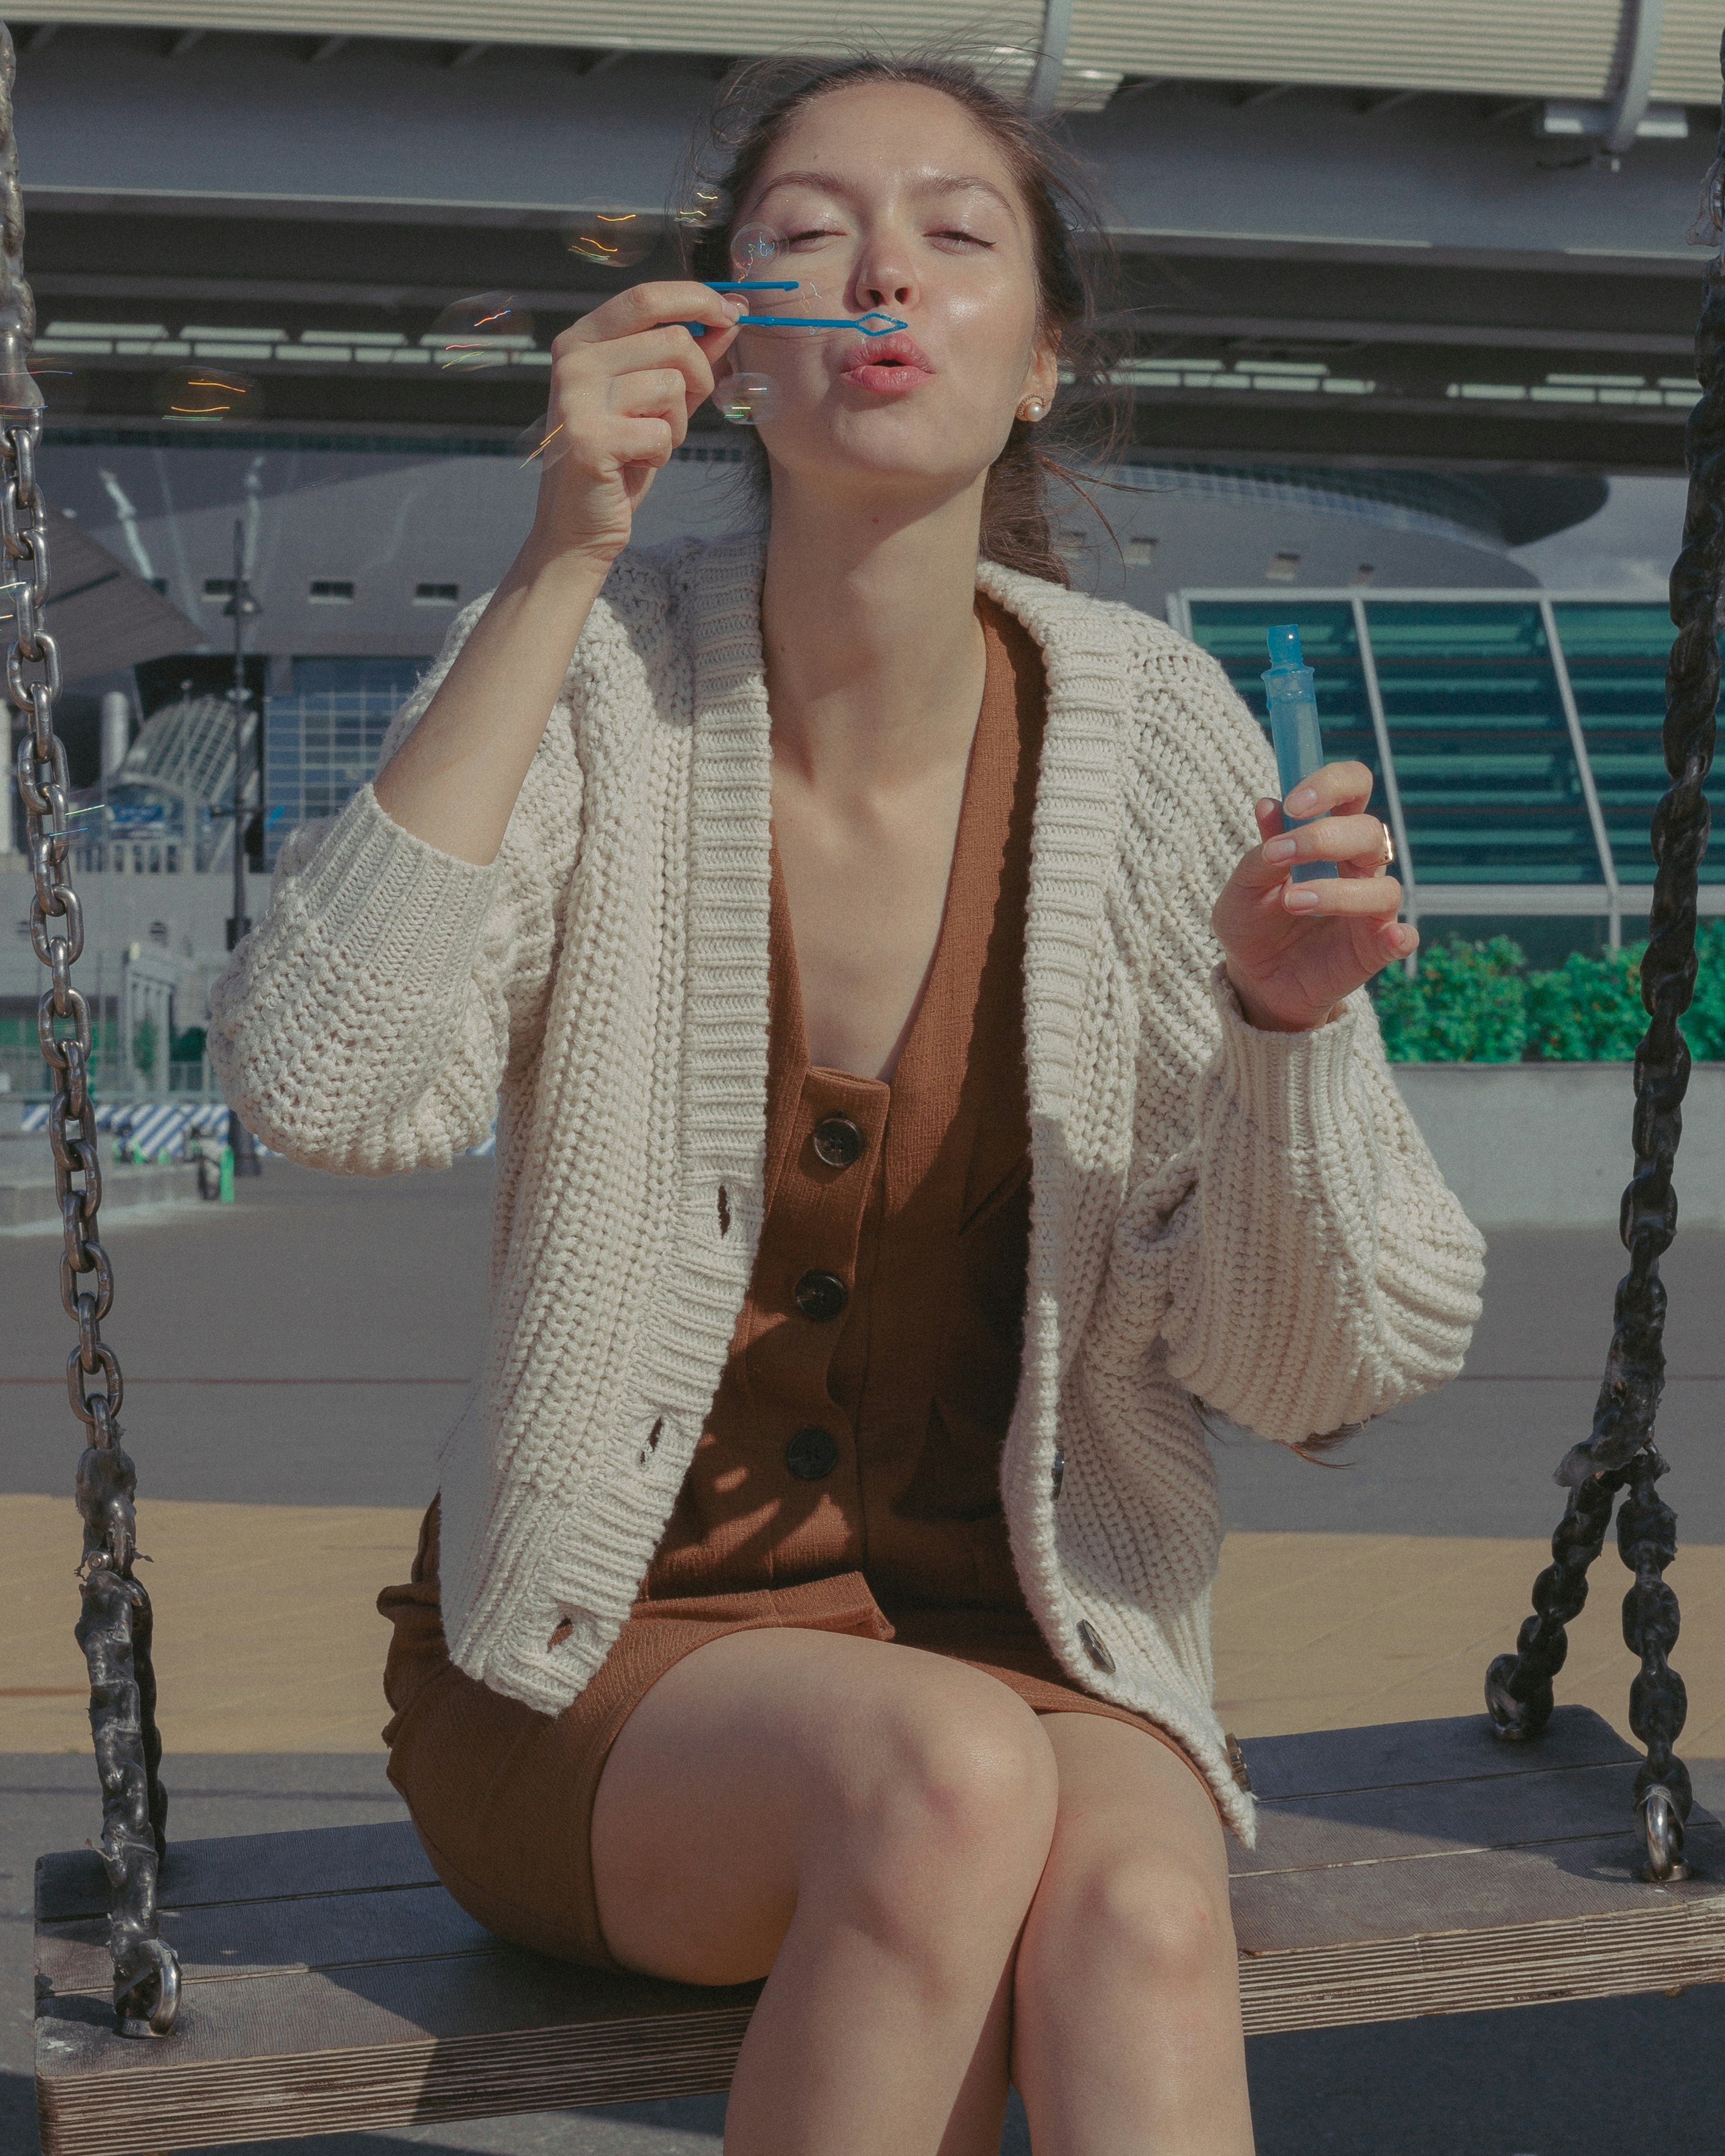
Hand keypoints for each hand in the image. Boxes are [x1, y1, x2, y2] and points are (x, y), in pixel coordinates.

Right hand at [525, 281, 745, 569]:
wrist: (577, 524)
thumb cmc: (620, 457)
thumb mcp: (656, 399)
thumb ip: (688, 356)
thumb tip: (731, 315)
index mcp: (581, 340)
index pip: (646, 297)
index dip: (697, 299)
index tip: (733, 313)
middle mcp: (573, 361)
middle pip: (672, 341)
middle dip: (699, 379)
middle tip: (679, 414)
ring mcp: (577, 398)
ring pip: (672, 387)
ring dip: (676, 424)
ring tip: (645, 443)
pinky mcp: (590, 439)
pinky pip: (661, 433)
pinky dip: (661, 455)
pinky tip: (633, 465)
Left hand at [1211, 760, 1416, 1032]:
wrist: (1254, 979)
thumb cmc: (1252, 922)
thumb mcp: (1242, 887)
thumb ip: (1259, 853)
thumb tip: (1267, 804)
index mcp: (1329, 835)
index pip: (1352, 787)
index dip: (1331, 785)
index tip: (1295, 803)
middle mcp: (1358, 864)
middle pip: (1369, 832)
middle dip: (1323, 838)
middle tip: (1279, 857)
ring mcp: (1370, 907)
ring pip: (1383, 887)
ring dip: (1337, 892)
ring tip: (1291, 902)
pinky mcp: (1375, 948)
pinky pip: (1402, 938)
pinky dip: (1399, 937)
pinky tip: (1389, 938)